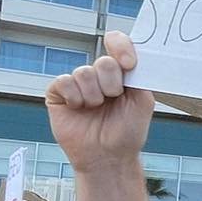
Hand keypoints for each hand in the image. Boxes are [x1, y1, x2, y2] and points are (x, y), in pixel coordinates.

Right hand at [44, 32, 154, 171]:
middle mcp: (98, 75)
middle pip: (103, 62)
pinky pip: (64, 82)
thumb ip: (141, 77)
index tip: (129, 64)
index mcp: (120, 72)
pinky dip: (75, 97)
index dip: (121, 47)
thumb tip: (133, 57)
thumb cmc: (127, 131)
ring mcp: (78, 83)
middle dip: (112, 84)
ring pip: (83, 73)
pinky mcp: (58, 93)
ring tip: (96, 109)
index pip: (117, 43)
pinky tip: (79, 108)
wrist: (108, 157)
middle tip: (113, 100)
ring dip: (94, 95)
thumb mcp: (143, 102)